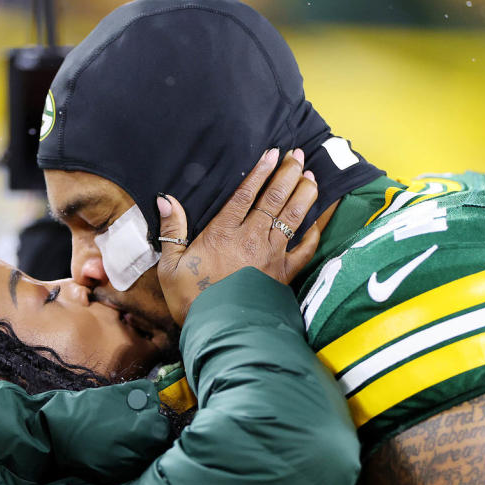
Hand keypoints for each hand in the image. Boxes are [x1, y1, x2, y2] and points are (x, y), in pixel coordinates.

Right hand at [157, 147, 319, 324]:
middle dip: (288, 174)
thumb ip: (172, 230)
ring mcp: (271, 256)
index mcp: (223, 233)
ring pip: (293, 218)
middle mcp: (251, 239)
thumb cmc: (191, 300)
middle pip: (275, 199)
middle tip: (298, 156)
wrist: (219, 331)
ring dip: (304, 194)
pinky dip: (314, 234)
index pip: (246, 195)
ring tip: (312, 177)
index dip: (260, 172)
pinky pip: (305, 250)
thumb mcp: (170, 266)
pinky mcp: (284, 275)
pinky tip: (318, 221)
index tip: (272, 153)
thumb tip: (166, 199)